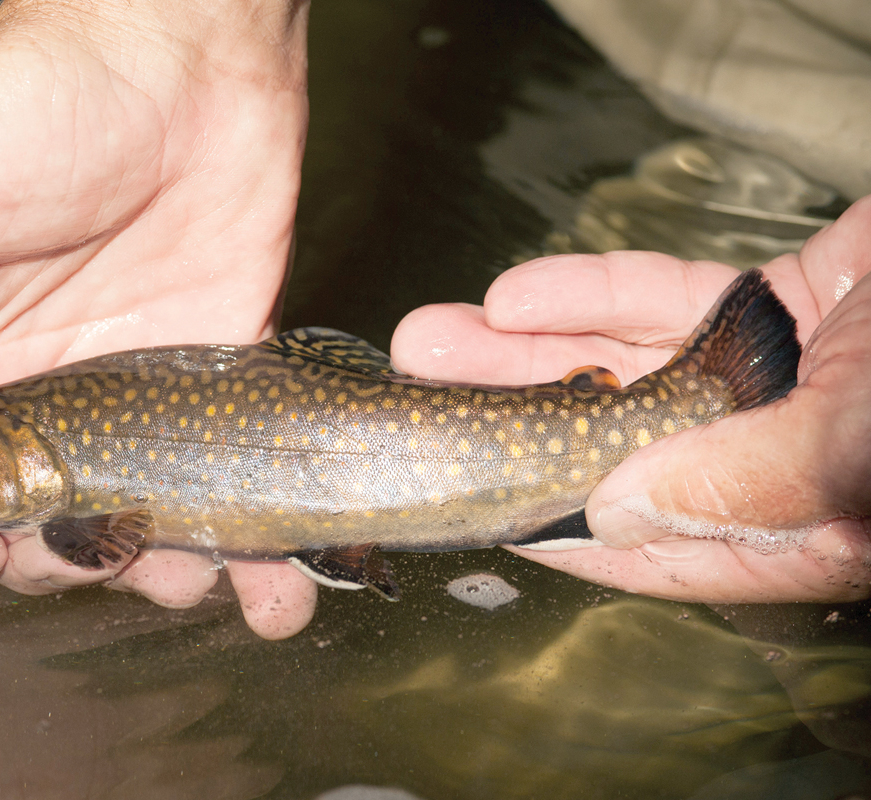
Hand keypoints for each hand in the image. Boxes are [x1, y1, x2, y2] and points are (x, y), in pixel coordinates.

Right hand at [0, 0, 317, 638]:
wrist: (182, 62)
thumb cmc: (26, 105)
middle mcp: (15, 399)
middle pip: (13, 532)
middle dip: (53, 564)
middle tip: (101, 550)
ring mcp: (111, 403)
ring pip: (115, 531)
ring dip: (150, 573)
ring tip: (195, 571)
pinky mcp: (197, 394)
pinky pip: (209, 491)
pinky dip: (240, 550)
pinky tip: (267, 576)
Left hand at [392, 195, 870, 603]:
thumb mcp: (865, 439)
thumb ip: (751, 485)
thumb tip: (623, 512)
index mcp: (798, 526)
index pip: (649, 542)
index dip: (549, 522)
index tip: (459, 505)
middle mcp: (772, 459)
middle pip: (609, 448)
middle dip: (507, 421)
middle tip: (414, 399)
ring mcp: (768, 379)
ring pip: (621, 370)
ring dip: (522, 353)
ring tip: (431, 338)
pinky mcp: (770, 306)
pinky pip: (666, 301)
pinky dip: (592, 296)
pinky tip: (516, 297)